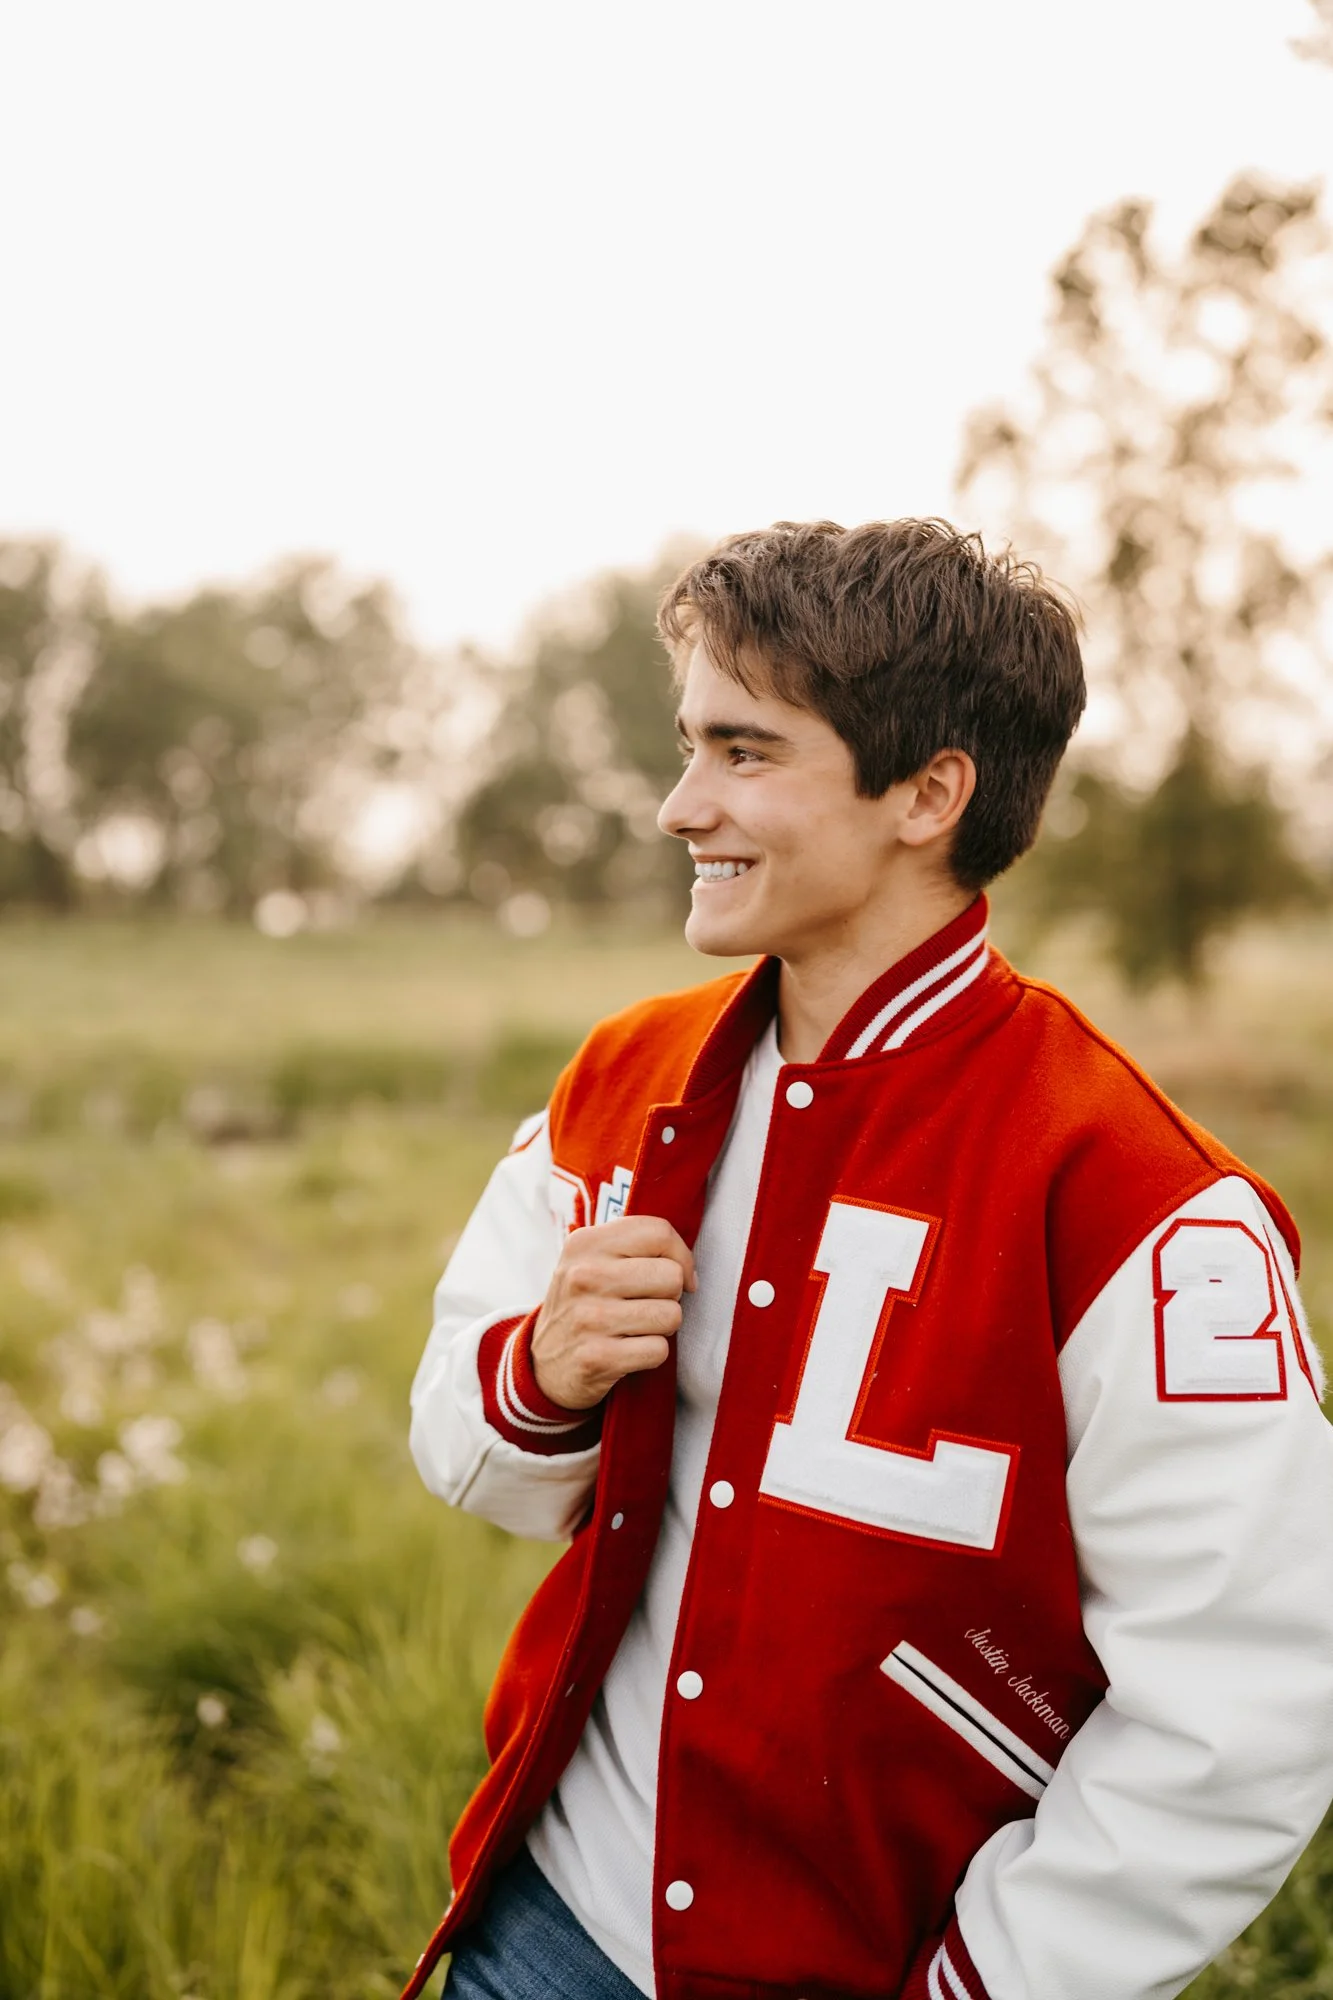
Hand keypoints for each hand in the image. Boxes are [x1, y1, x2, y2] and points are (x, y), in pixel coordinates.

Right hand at [531, 1215, 697, 1411]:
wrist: (544, 1363)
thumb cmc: (583, 1304)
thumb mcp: (591, 1260)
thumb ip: (635, 1246)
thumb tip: (688, 1269)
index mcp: (585, 1243)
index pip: (659, 1232)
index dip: (681, 1255)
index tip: (677, 1274)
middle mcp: (584, 1276)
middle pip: (672, 1275)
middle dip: (671, 1294)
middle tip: (646, 1304)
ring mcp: (589, 1318)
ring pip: (671, 1315)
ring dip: (662, 1326)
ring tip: (636, 1327)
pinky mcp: (597, 1357)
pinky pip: (659, 1350)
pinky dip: (652, 1354)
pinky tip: (629, 1350)